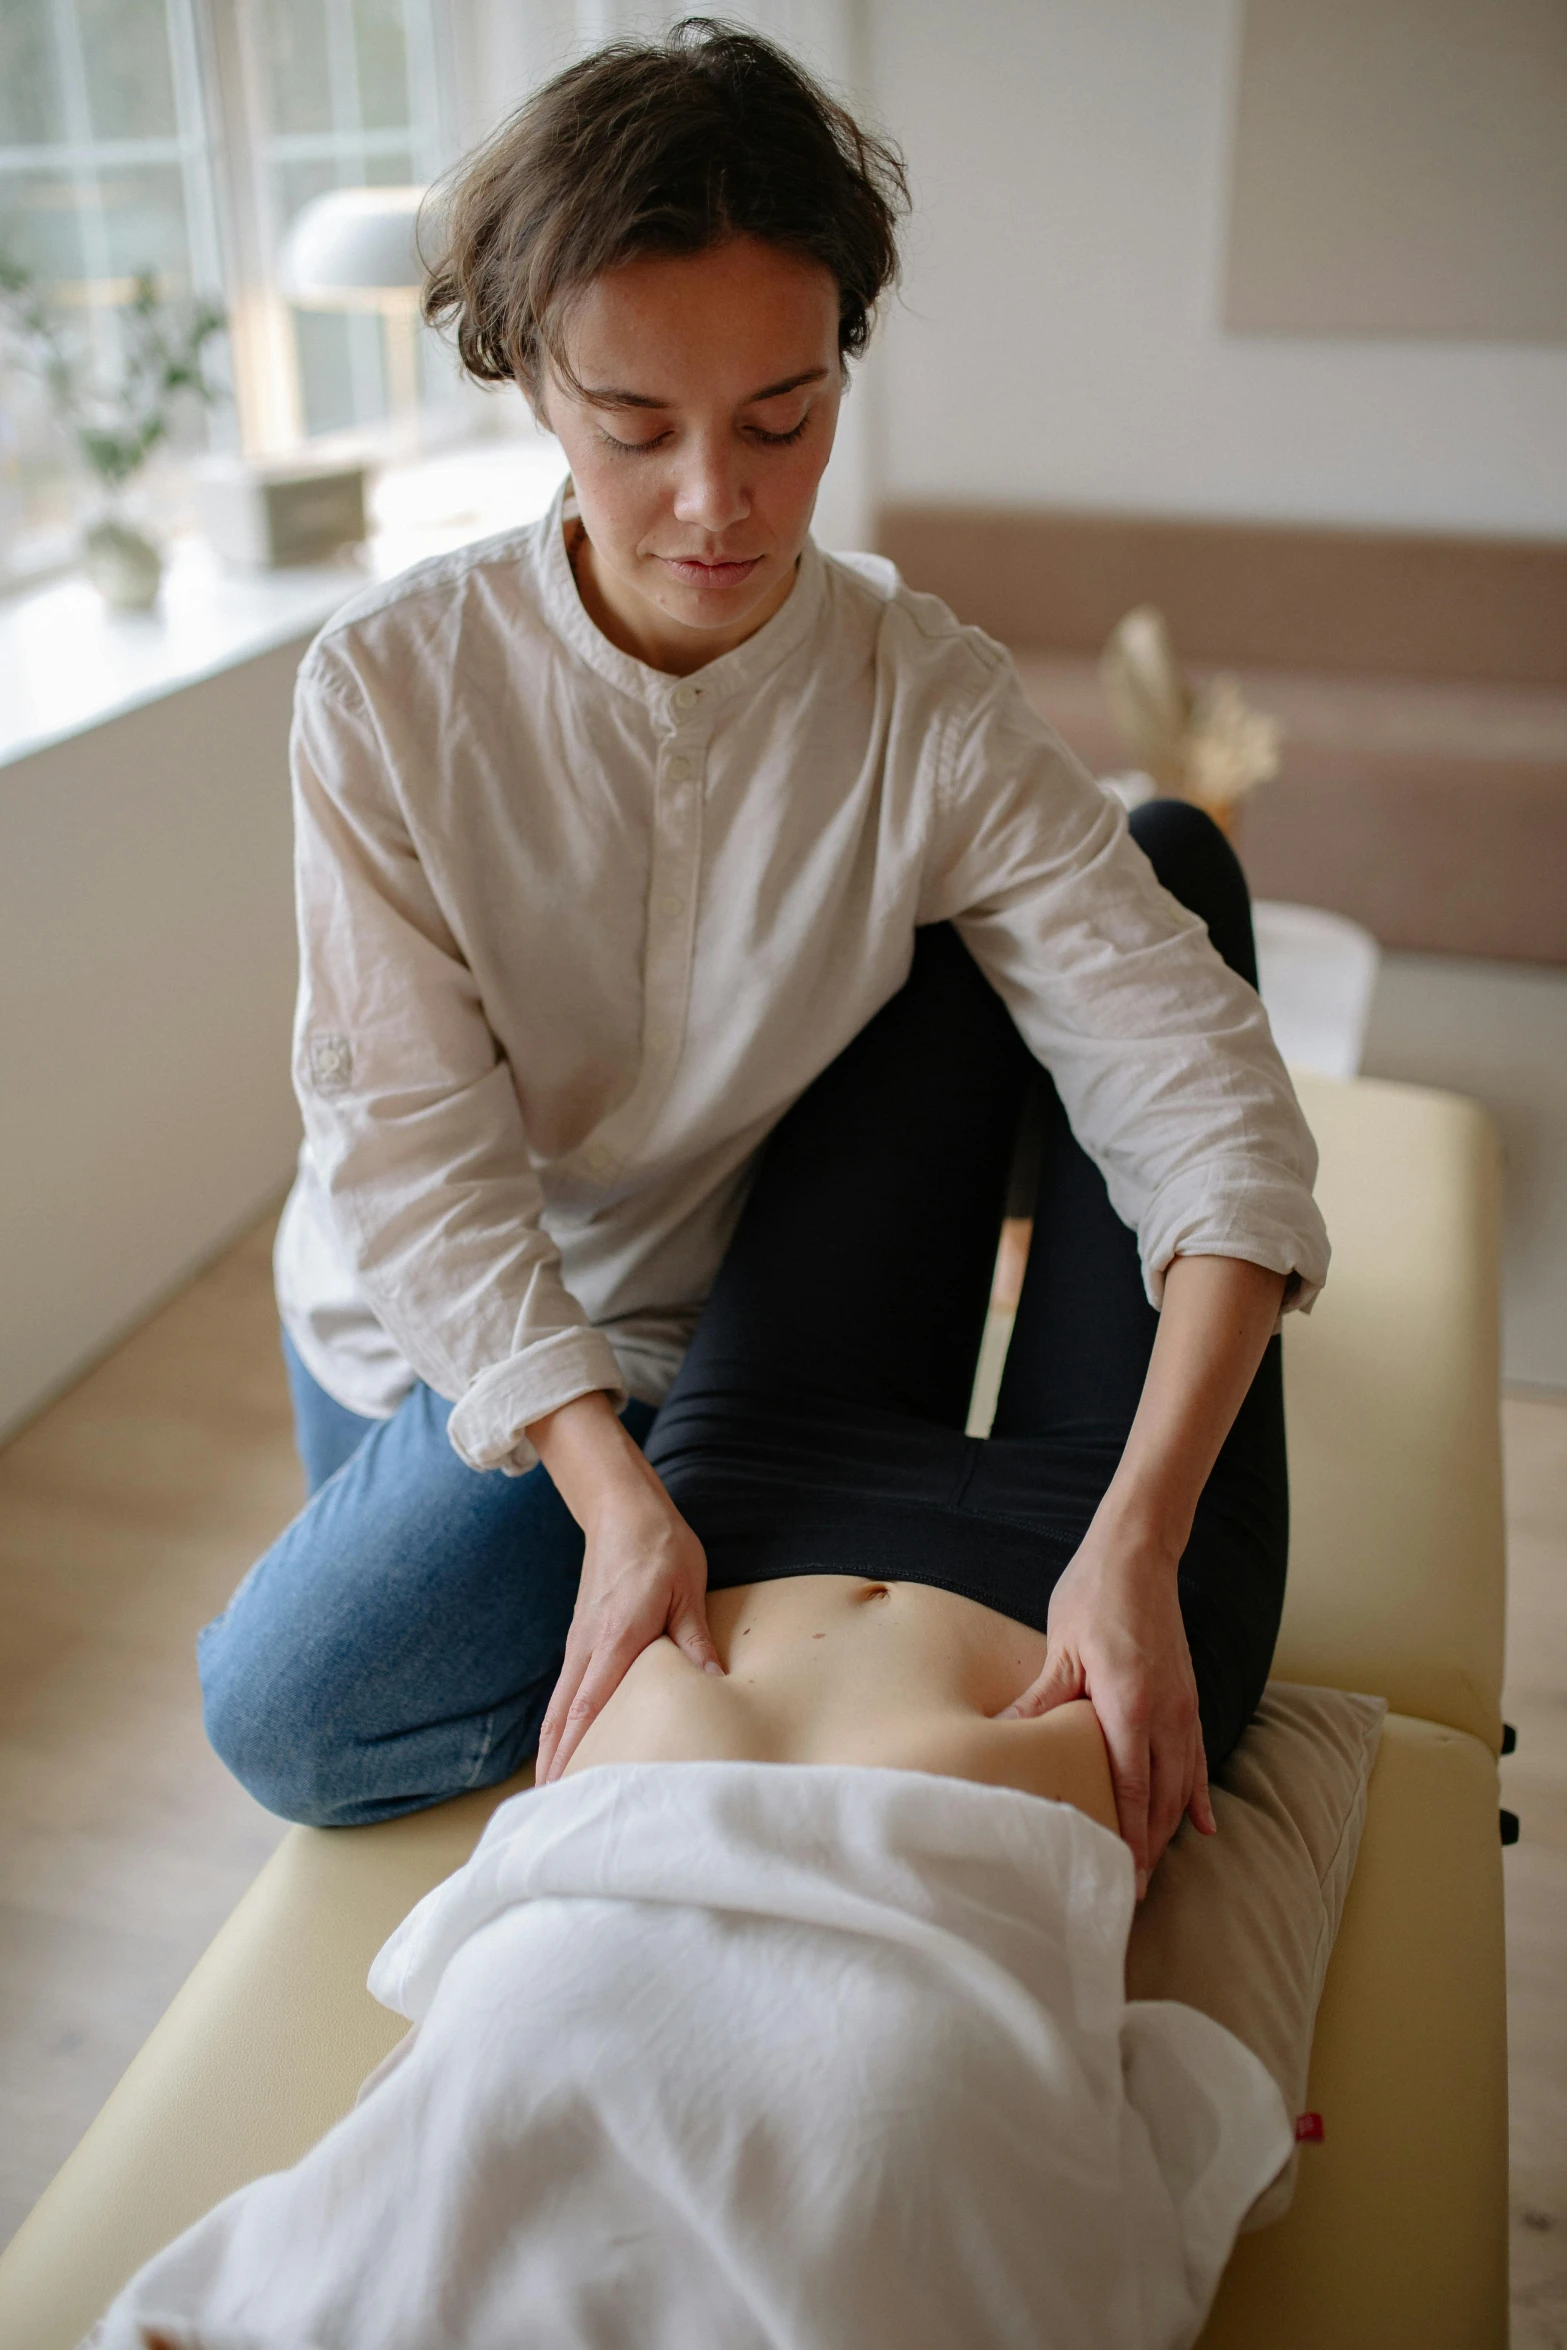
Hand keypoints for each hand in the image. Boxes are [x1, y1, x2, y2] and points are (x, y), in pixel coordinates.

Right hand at [531, 1392, 721, 1783]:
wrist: (621, 1509)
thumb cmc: (660, 1547)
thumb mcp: (688, 1589)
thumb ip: (695, 1640)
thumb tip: (714, 1687)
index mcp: (616, 1639)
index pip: (592, 1707)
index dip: (577, 1753)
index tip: (567, 1794)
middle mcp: (587, 1649)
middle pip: (564, 1720)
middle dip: (555, 1769)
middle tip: (550, 1818)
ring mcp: (578, 1647)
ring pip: (559, 1711)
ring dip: (552, 1754)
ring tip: (551, 1800)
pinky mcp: (581, 1642)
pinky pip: (565, 1696)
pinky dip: (558, 1728)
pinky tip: (562, 1750)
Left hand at [995, 1510, 1214, 1894]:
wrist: (1139, 1553)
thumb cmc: (1094, 1595)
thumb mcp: (1060, 1648)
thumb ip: (1041, 1702)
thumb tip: (1003, 1738)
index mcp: (1131, 1704)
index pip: (1132, 1788)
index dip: (1126, 1837)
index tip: (1120, 1878)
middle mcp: (1167, 1713)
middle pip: (1162, 1798)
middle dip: (1147, 1847)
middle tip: (1129, 1893)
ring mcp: (1184, 1706)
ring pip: (1183, 1783)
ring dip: (1169, 1828)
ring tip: (1152, 1870)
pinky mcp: (1188, 1697)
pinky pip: (1198, 1757)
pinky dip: (1198, 1794)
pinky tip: (1203, 1825)